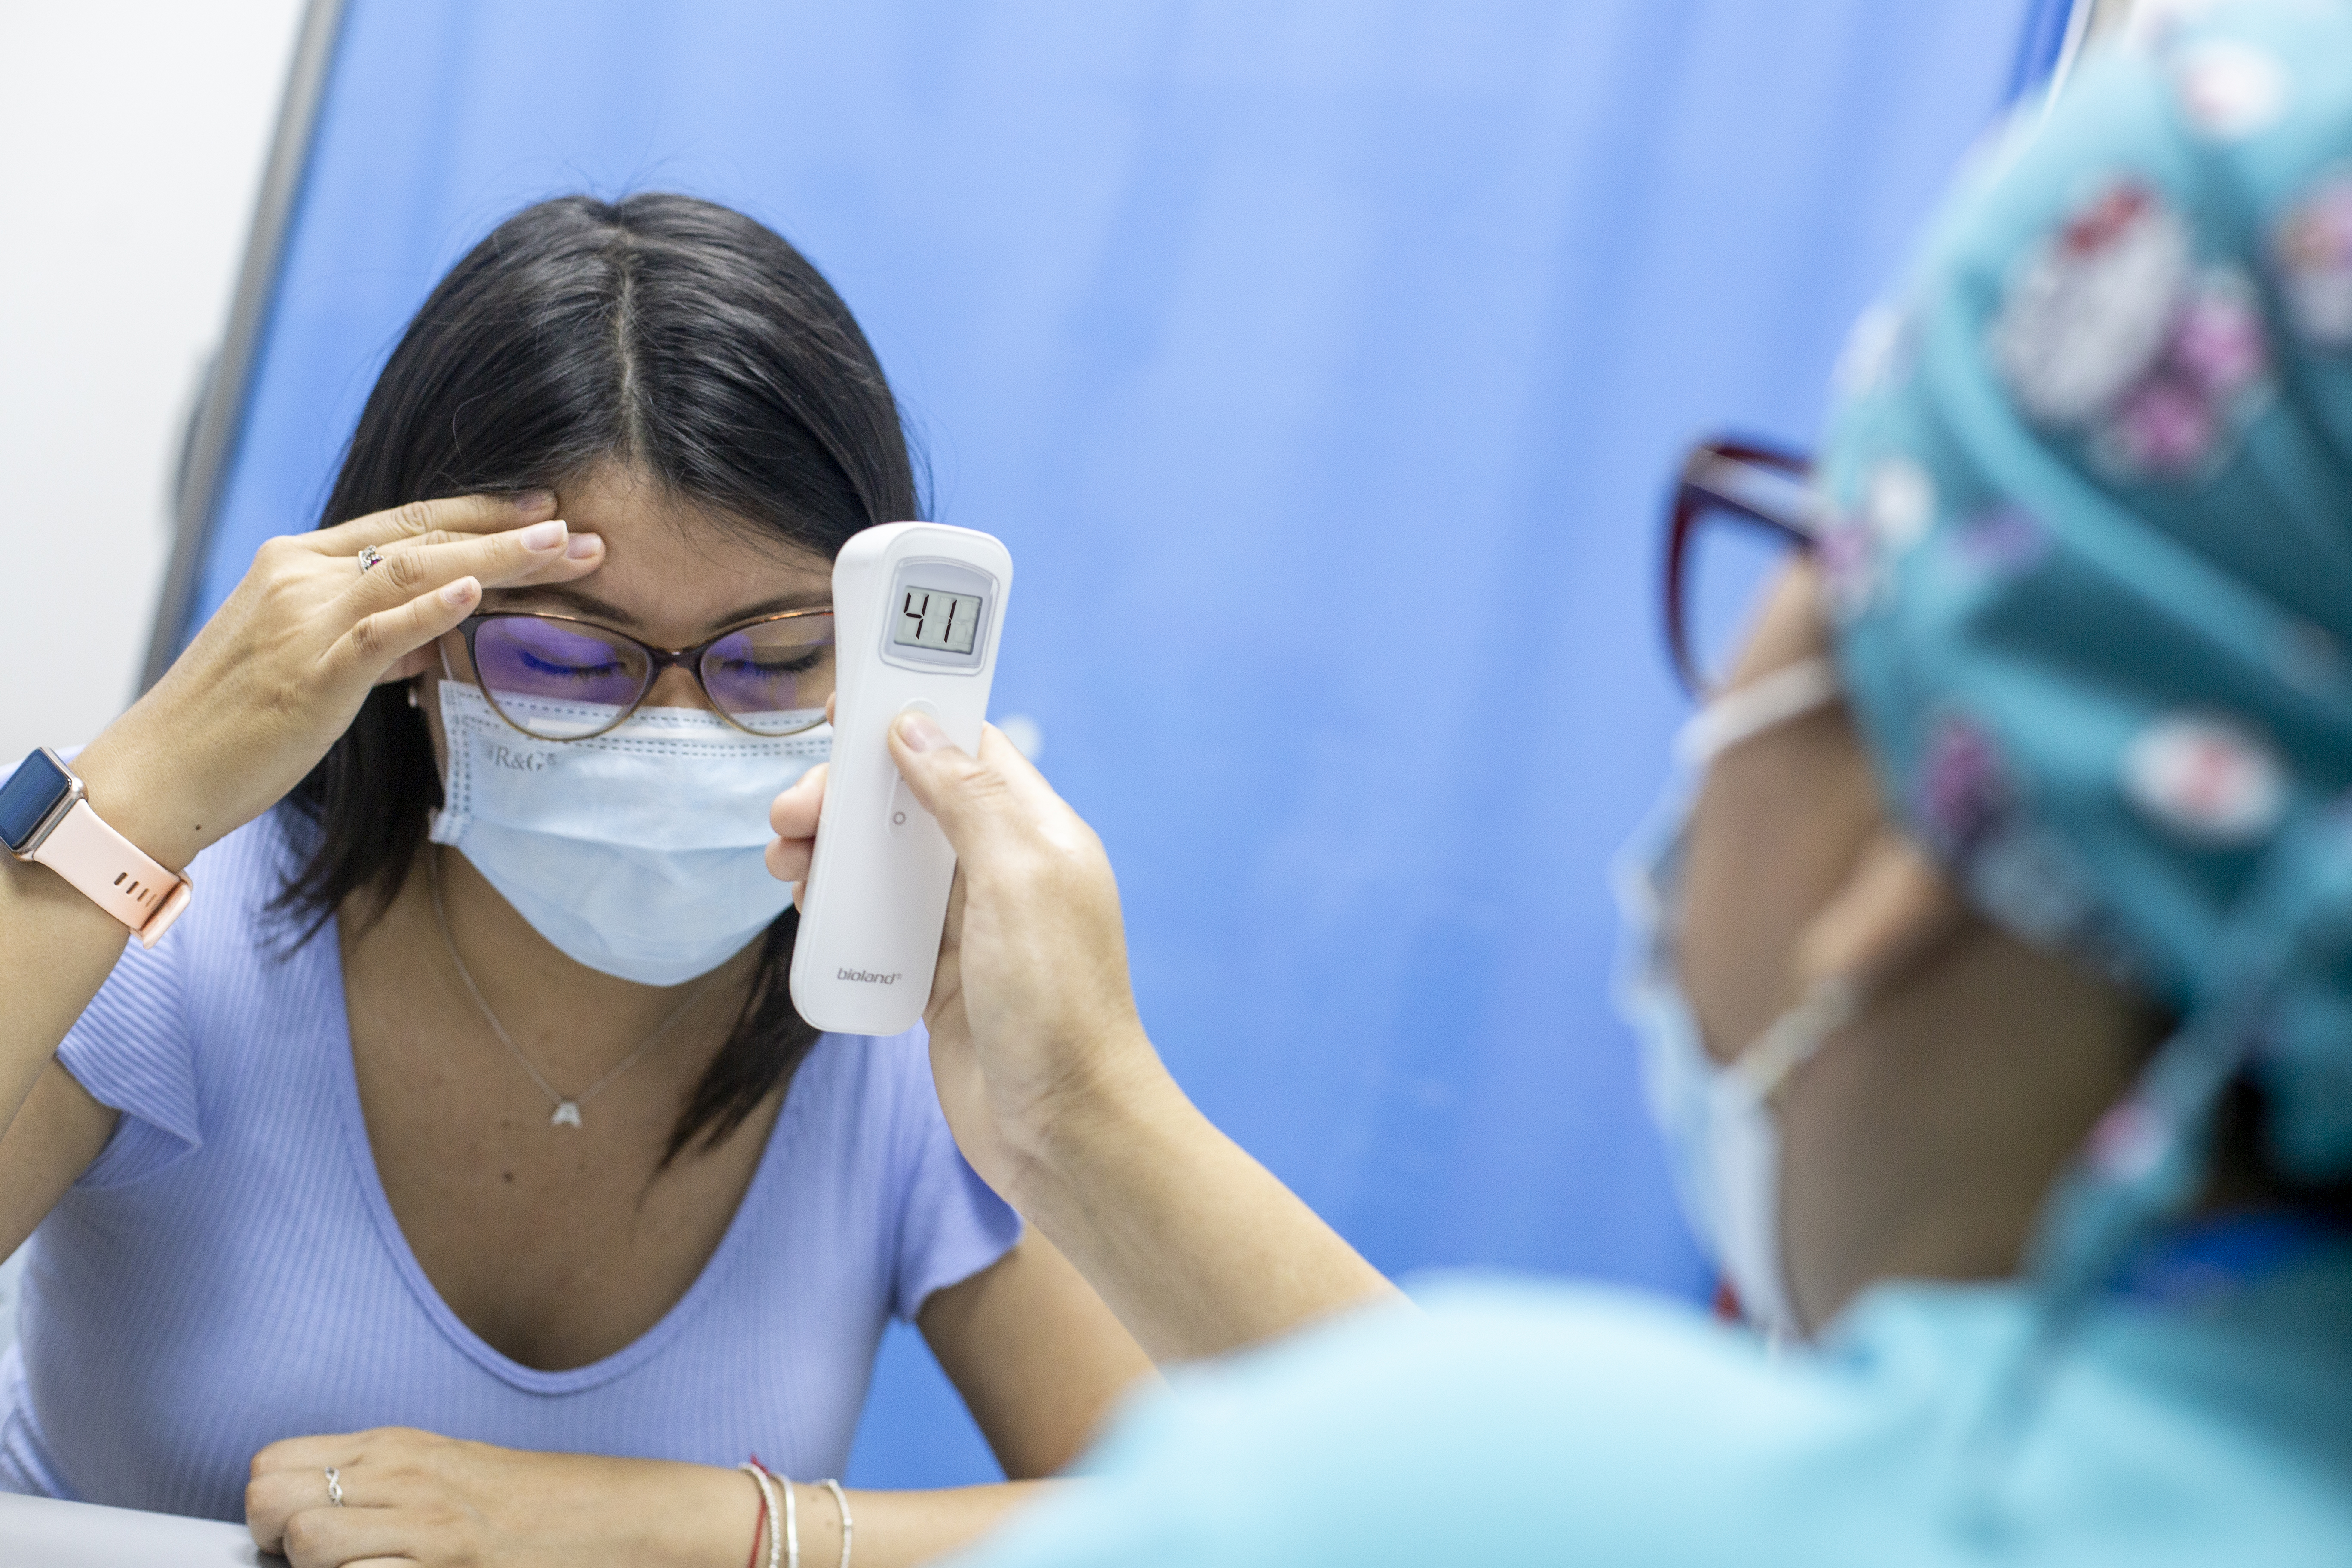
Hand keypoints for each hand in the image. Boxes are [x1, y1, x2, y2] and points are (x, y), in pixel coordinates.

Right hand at [70, 492, 600, 868]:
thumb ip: (378, 639)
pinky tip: (477, 592)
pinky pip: (379, 631)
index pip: (402, 525)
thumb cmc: (236, 724)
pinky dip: (431, 608)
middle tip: (578, 528)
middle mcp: (299, 576)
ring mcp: (302, 619)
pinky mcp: (308, 671)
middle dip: (505, 529)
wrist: (158, 772)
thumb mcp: (313, 663)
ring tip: (560, 548)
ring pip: (412, 569)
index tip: (541, 510)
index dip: (476, 513)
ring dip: (495, 556)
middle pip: (419, 537)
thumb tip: (441, 632)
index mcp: (296, 564)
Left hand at [246, 1428, 745, 1567]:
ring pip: (306, 1542)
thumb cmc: (515, 1502)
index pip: (270, 1465)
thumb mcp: (436, 1469)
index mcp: (393, 1446)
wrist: (599, 1516)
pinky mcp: (443, 1560)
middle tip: (311, 1560)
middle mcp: (400, 1473)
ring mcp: (423, 1519)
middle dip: (272, 1540)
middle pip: (269, 1500)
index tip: (284, 1534)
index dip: (265, 1507)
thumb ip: (370, 1480)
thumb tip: (293, 1510)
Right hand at [767, 714, 1166, 1198]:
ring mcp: (968, 926)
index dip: (904, 724)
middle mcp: (1002, 870)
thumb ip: (969, 798)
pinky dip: (838, 913)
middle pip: (908, 804)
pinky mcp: (937, 977)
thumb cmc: (1058, 1005)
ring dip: (831, 854)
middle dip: (845, 798)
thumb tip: (915, 728)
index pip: (965, 749)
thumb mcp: (1019, 879)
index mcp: (1035, 831)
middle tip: (790, 816)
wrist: (1065, 1129)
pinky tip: (810, 915)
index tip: (838, 715)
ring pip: (884, 865)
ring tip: (786, 864)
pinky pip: (876, 927)